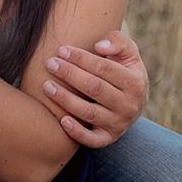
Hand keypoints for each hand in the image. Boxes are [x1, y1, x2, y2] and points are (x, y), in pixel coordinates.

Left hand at [42, 30, 149, 147]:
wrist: (134, 101)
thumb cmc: (124, 69)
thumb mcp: (128, 52)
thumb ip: (118, 41)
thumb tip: (100, 46)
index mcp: (135, 82)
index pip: (104, 69)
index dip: (81, 58)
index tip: (62, 50)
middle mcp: (129, 106)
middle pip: (94, 88)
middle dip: (70, 74)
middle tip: (50, 63)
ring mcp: (119, 124)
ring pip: (89, 113)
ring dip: (65, 99)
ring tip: (47, 86)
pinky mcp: (108, 138)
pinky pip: (92, 140)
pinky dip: (76, 132)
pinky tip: (61, 119)